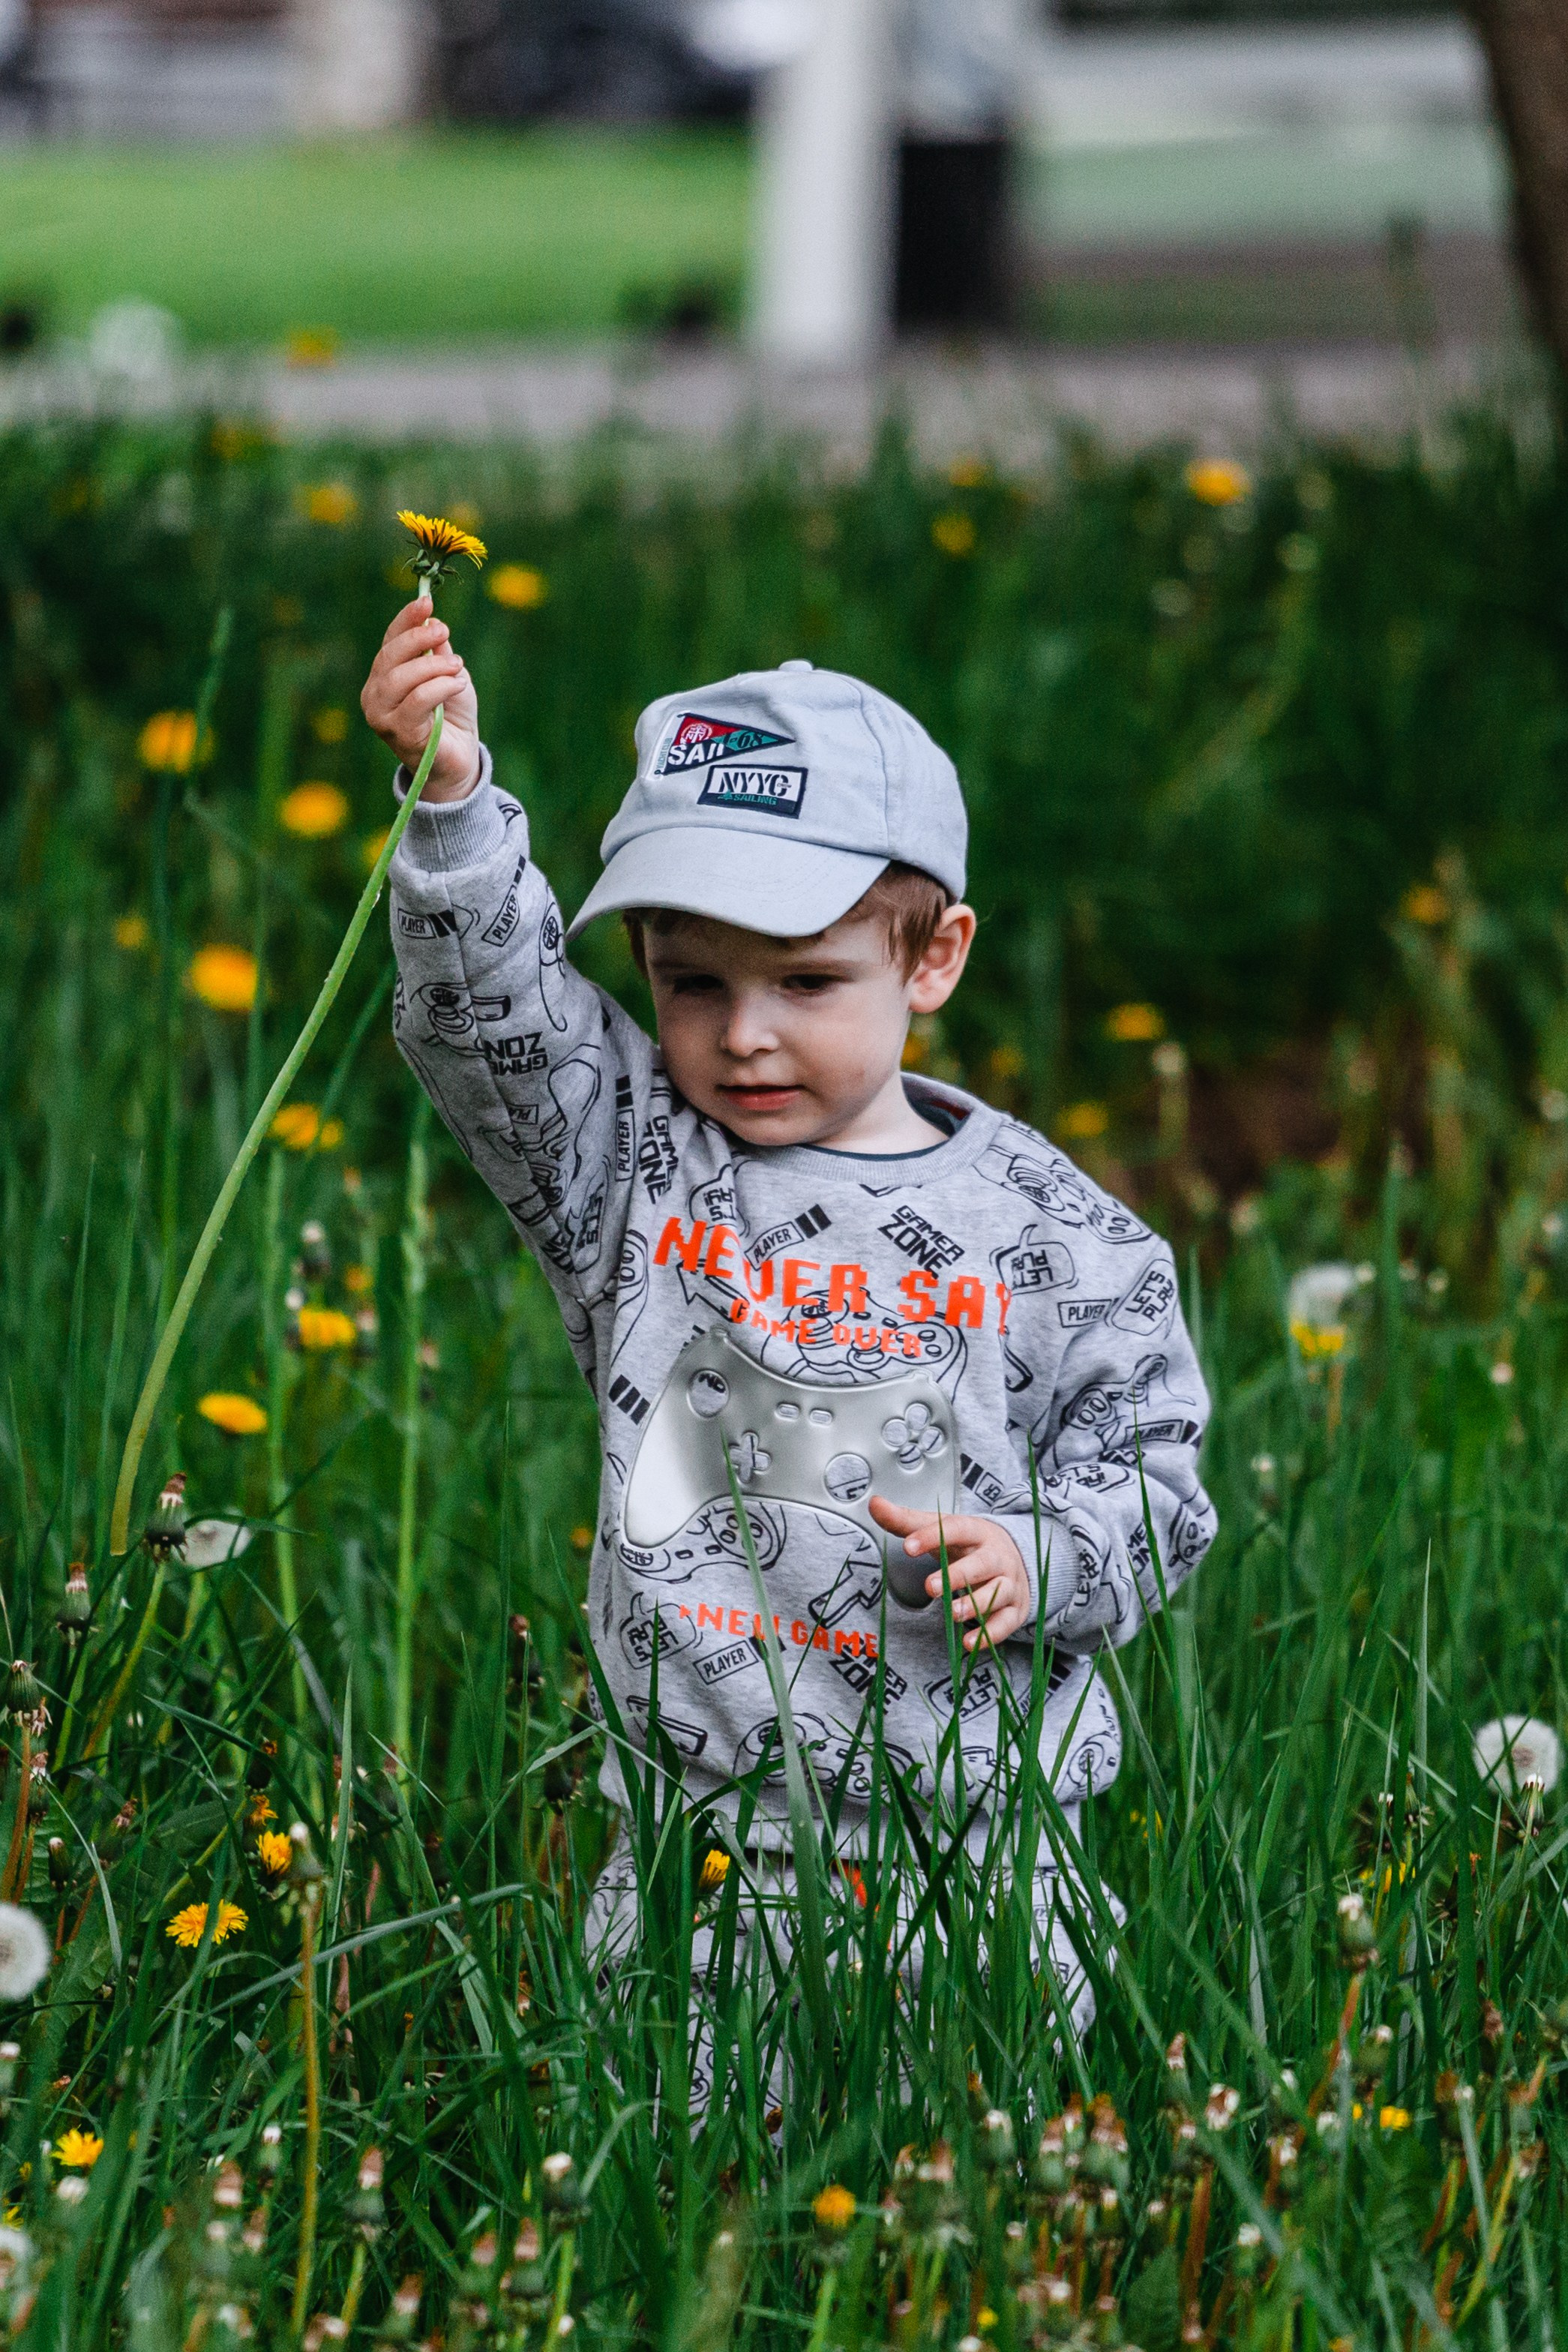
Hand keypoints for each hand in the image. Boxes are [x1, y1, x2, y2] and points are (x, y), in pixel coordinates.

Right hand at [360, 594, 480, 802]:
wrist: (459, 761)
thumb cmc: (452, 717)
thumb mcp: (448, 675)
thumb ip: (438, 652)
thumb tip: (432, 623)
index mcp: (383, 677)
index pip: (388, 642)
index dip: (406, 620)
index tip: (427, 601)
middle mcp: (375, 696)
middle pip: (389, 657)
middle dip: (418, 639)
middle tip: (444, 630)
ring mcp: (382, 717)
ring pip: (402, 678)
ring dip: (433, 666)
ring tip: (458, 667)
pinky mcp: (399, 734)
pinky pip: (418, 701)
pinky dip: (440, 687)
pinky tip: (457, 685)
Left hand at [867, 1497, 1030, 1651]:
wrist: (1016, 1557)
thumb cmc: (969, 1544)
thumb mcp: (942, 1529)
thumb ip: (907, 1521)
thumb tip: (875, 1504)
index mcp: (976, 1532)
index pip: (956, 1529)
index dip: (932, 1536)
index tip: (907, 1546)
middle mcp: (997, 1556)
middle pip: (982, 1564)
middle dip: (957, 1575)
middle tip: (930, 1587)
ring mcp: (1009, 1583)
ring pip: (997, 1593)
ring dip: (975, 1605)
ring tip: (952, 1614)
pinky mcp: (1014, 1609)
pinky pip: (1005, 1623)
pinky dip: (989, 1634)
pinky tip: (968, 1643)